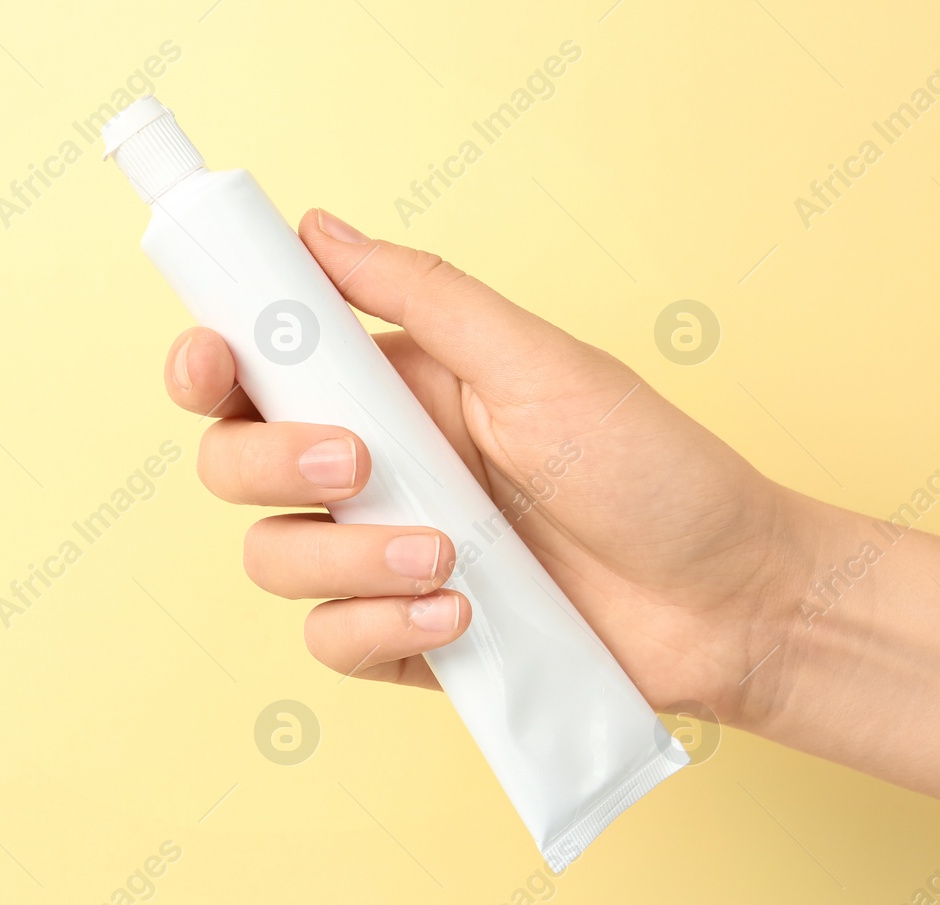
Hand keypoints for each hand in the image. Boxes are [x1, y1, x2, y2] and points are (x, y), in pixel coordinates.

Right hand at [161, 209, 806, 725]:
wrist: (728, 600)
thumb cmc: (654, 470)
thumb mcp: (542, 365)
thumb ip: (426, 298)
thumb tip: (318, 228)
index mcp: (400, 390)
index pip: (261, 369)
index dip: (211, 363)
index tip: (213, 364)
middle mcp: (379, 471)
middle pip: (235, 465)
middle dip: (269, 464)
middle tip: (361, 467)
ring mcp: (388, 559)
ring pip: (274, 560)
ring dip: (343, 559)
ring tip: (448, 557)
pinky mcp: (411, 637)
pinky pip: (333, 641)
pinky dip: (381, 627)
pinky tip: (462, 616)